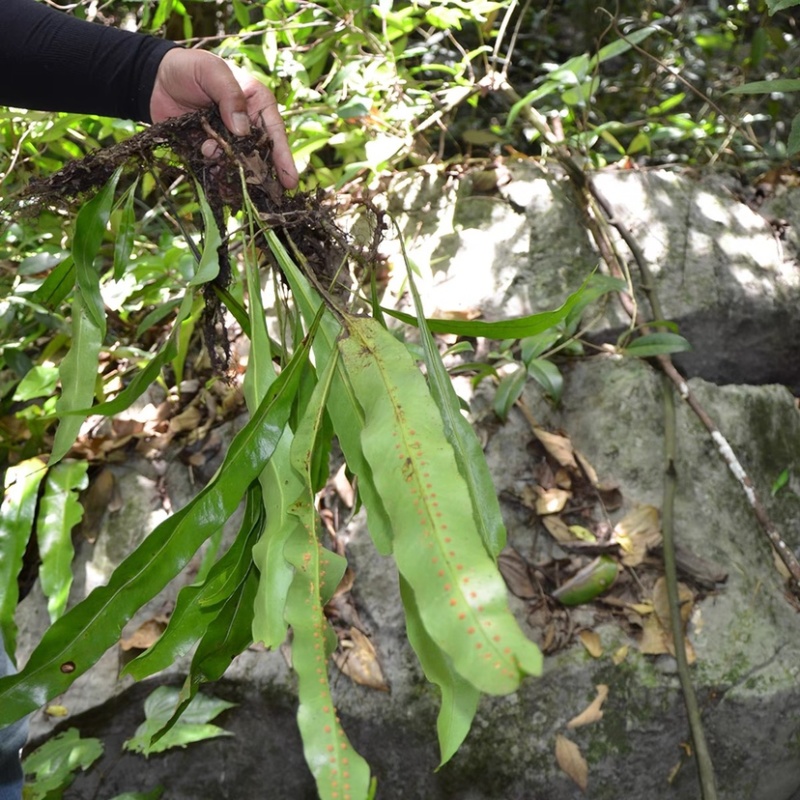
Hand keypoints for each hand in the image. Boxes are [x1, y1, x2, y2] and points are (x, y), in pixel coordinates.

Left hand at [149, 48, 298, 189]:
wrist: (153, 80)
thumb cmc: (188, 68)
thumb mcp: (212, 72)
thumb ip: (229, 96)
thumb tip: (242, 131)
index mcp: (256, 102)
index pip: (274, 132)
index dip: (283, 158)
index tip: (290, 182)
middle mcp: (246, 123)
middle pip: (261, 154)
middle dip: (260, 171)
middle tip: (263, 192)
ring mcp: (228, 139)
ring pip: (239, 164)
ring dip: (231, 168)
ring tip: (214, 156)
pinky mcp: (210, 149)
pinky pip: (218, 166)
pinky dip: (216, 170)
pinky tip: (208, 163)